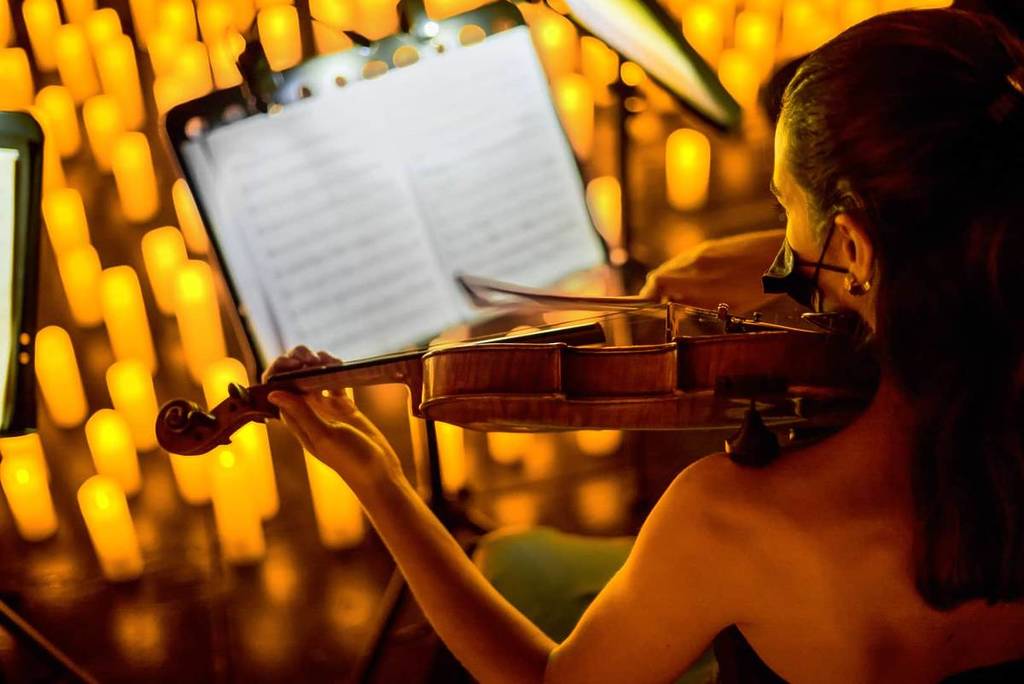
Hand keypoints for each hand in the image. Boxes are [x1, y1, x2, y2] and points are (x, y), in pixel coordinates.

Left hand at [265, 346, 403, 496]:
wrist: (378, 473)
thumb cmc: (349, 459)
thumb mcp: (324, 435)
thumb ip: (301, 413)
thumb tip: (272, 393)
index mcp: (297, 421)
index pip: (278, 391)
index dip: (280, 373)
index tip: (294, 363)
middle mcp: (309, 414)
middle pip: (293, 381)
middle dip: (296, 364)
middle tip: (309, 357)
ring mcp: (327, 410)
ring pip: (313, 379)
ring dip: (315, 365)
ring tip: (324, 357)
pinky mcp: (345, 407)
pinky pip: (334, 383)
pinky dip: (335, 370)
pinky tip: (338, 362)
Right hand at [639, 228, 788, 313]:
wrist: (783, 255)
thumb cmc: (760, 285)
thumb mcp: (729, 307)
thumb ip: (698, 307)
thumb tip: (677, 309)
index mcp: (697, 277)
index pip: (657, 282)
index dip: (647, 295)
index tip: (647, 306)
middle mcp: (695, 260)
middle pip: (661, 274)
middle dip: (657, 291)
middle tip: (663, 305)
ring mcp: (703, 250)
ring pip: (674, 267)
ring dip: (671, 282)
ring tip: (683, 297)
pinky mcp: (712, 245)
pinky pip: (688, 261)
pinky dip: (685, 274)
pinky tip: (700, 284)